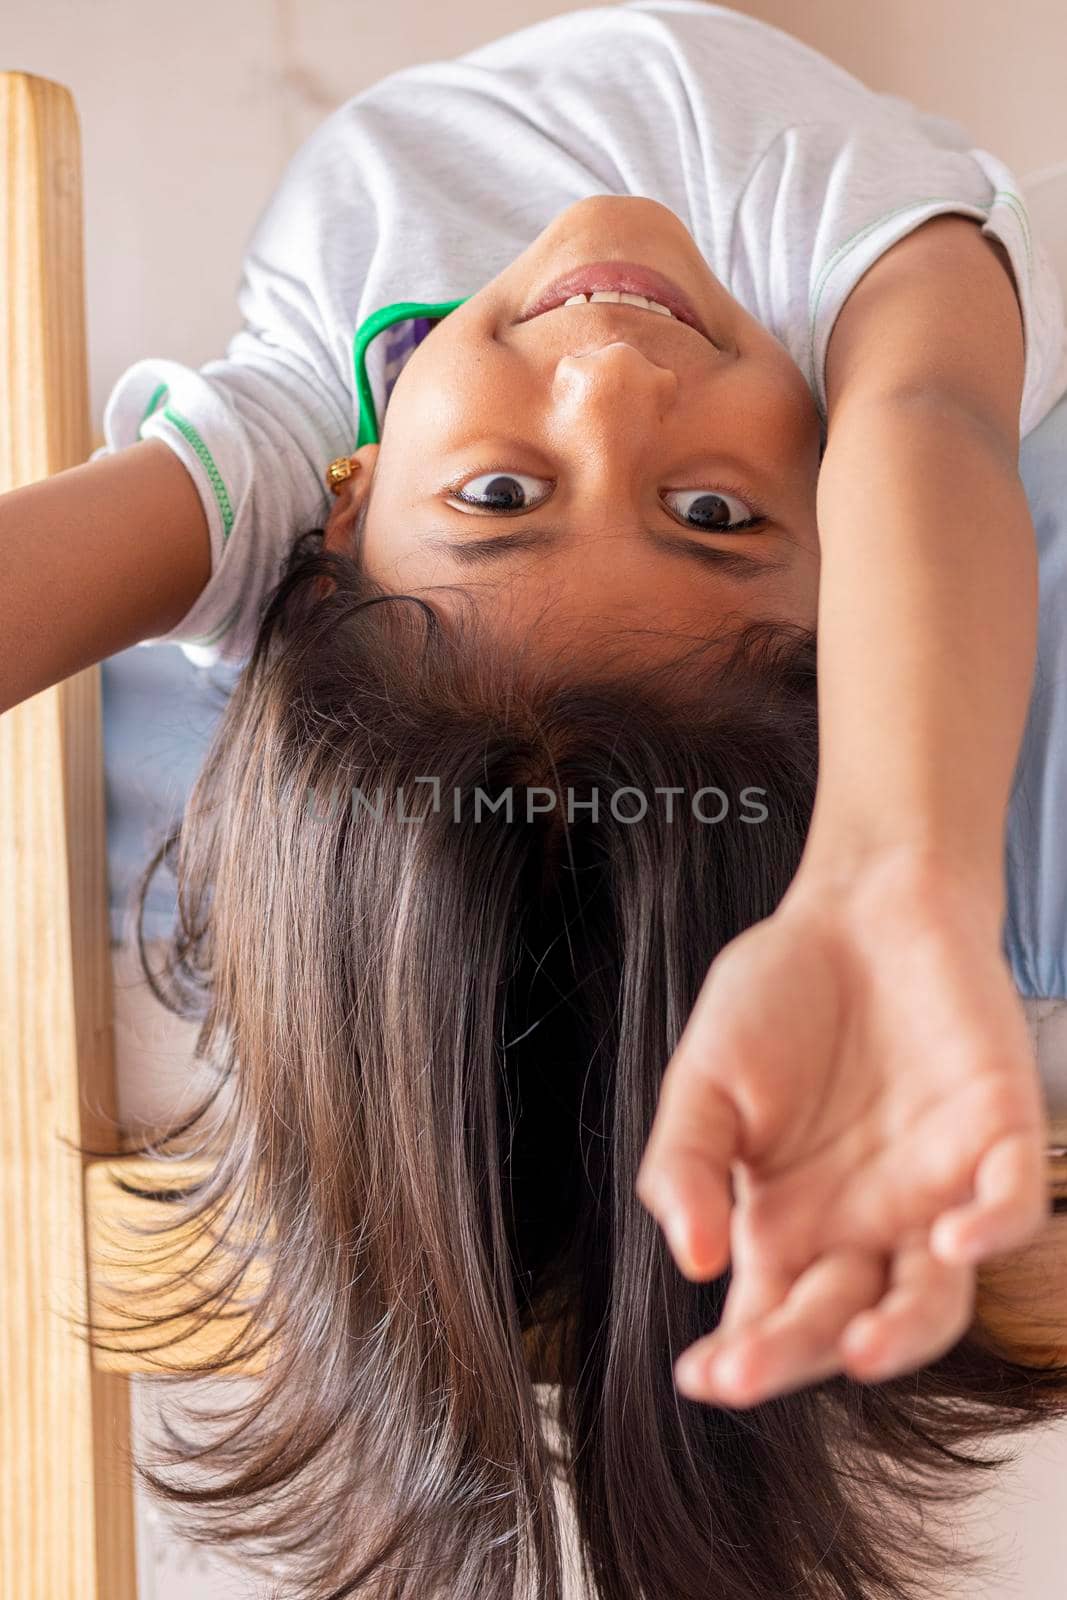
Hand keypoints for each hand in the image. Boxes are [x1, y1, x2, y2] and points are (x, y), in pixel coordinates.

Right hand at [634, 853, 1048, 1407]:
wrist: (859, 904)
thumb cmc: (776, 992)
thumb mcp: (700, 1078)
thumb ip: (685, 1164)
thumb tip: (691, 1258)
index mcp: (788, 1218)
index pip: (769, 1315)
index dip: (741, 1357)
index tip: (702, 1377)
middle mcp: (863, 1223)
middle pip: (842, 1320)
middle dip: (796, 1352)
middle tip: (748, 1368)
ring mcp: (934, 1187)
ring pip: (937, 1297)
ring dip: (903, 1332)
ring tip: (861, 1347)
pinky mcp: (999, 1137)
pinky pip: (1009, 1207)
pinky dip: (988, 1229)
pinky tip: (948, 1239)